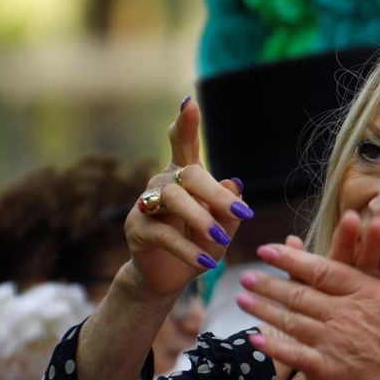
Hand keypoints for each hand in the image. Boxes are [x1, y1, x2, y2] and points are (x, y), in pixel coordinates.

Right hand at [121, 97, 251, 298]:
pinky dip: (187, 248)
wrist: (169, 277)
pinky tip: (206, 263)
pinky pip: (164, 233)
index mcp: (184, 175)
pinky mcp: (136, 228)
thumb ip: (230, 208)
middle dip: (216, 193)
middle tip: (243, 214)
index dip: (186, 124)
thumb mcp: (223, 228)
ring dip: (202, 219)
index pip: (184, 144)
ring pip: (174, 199)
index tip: (189, 103)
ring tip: (221, 239)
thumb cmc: (199, 245)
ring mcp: (146, 203)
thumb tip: (234, 182)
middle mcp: (163, 182)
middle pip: (189, 174)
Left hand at [236, 211, 379, 379]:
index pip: (322, 269)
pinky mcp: (330, 370)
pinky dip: (272, 346)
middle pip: (299, 294)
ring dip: (264, 308)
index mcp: (367, 291)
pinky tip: (254, 338)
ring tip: (242, 298)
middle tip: (247, 274)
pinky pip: (294, 355)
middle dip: (269, 282)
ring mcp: (334, 341)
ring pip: (291, 320)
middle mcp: (345, 312)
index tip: (272, 250)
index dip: (293, 259)